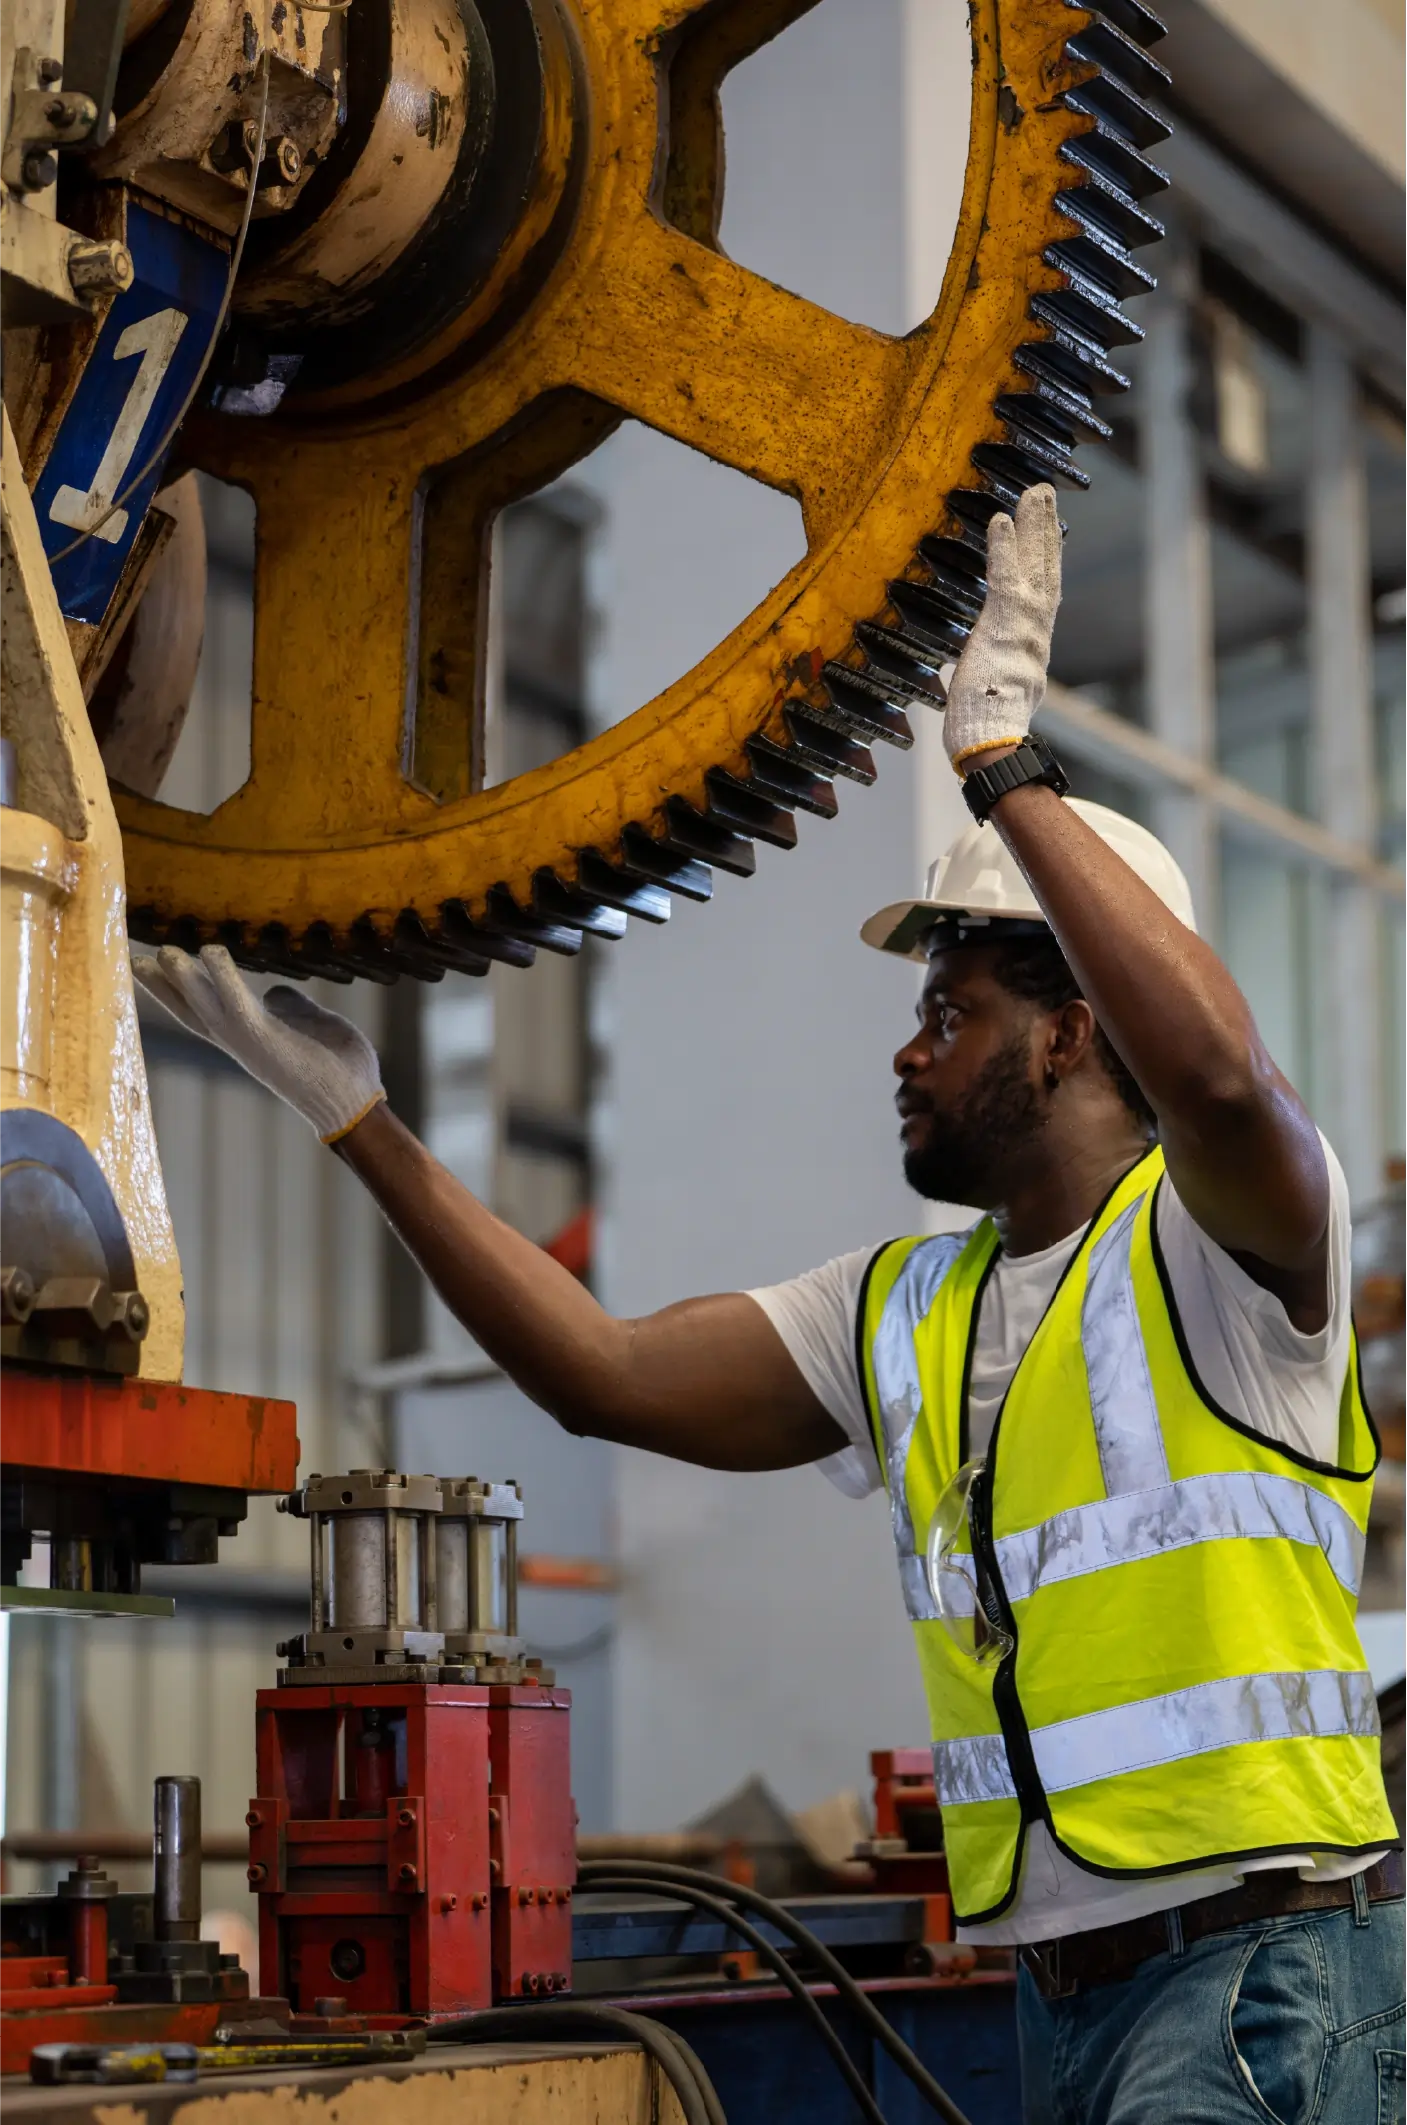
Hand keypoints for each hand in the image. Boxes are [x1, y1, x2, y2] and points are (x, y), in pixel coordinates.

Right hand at [132, 944, 385, 1142]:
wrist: (356, 1102)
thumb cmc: (337, 1066)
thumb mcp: (310, 1024)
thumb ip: (290, 1007)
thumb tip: (275, 992)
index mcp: (249, 1037)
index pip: (203, 1010)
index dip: (176, 990)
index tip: (151, 967)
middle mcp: (240, 1042)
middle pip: (190, 1010)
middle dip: (162, 986)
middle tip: (133, 958)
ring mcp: (249, 1042)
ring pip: (205, 1006)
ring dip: (182, 979)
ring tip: (162, 951)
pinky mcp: (265, 1039)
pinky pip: (237, 1002)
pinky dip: (222, 976)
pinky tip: (208, 951)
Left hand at [942, 483, 1061, 771]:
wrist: (993, 743)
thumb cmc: (986, 731)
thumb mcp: (996, 697)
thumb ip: (997, 676)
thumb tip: (988, 675)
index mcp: (1031, 651)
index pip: (1042, 596)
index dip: (1044, 562)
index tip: (1045, 535)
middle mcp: (1036, 635)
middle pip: (1046, 572)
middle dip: (1045, 532)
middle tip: (1044, 494)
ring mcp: (1024, 629)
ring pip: (1034, 568)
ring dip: (1034, 526)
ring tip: (1034, 492)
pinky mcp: (1005, 627)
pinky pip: (1005, 578)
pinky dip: (1004, 548)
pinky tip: (1002, 519)